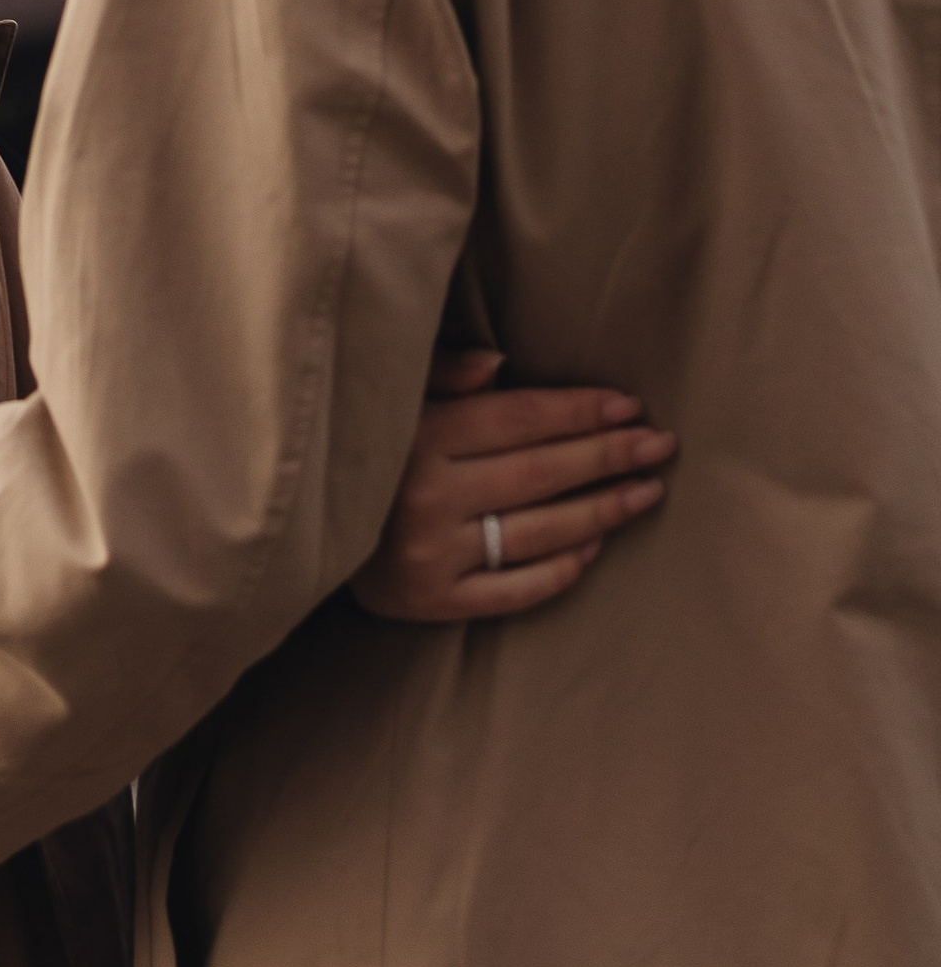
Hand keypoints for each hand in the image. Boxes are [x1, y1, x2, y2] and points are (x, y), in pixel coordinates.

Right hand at [351, 347, 675, 622]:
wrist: (305, 533)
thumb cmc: (363, 450)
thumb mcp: (389, 397)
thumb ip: (440, 373)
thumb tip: (501, 364)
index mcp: (418, 436)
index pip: (518, 419)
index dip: (578, 410)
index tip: (630, 405)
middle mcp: (427, 495)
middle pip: (540, 473)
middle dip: (609, 454)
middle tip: (661, 445)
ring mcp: (434, 554)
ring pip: (540, 531)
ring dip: (603, 510)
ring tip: (648, 491)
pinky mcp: (435, 602)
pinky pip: (517, 588)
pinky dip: (563, 567)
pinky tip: (598, 545)